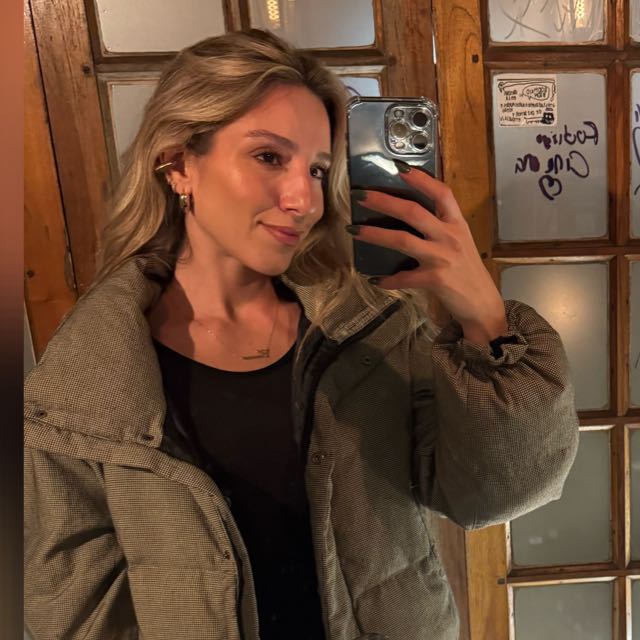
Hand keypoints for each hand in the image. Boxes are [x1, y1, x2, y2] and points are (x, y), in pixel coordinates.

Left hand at [348, 163, 507, 344]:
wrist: (483, 304)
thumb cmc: (467, 271)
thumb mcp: (459, 243)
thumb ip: (439, 229)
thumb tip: (407, 216)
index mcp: (457, 224)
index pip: (442, 193)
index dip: (421, 179)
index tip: (399, 167)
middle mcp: (449, 237)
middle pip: (414, 212)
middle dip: (385, 201)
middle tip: (360, 195)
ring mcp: (442, 257)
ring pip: (403, 240)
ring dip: (376, 234)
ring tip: (355, 231)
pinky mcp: (435, 279)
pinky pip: (404, 278)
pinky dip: (388, 280)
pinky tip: (375, 280)